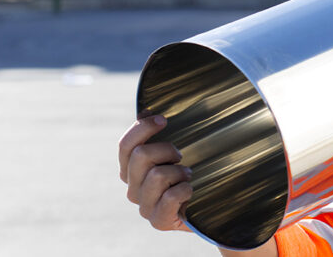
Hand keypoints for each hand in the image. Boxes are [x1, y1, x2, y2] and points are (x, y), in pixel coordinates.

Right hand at [118, 115, 192, 231]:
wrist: (207, 206)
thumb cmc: (189, 174)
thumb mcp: (172, 151)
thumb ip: (156, 134)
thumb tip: (145, 110)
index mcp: (131, 170)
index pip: (125, 146)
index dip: (142, 128)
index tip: (164, 120)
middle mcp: (132, 189)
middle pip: (140, 155)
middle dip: (166, 150)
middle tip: (180, 158)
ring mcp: (144, 207)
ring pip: (157, 175)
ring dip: (179, 172)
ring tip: (186, 177)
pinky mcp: (158, 221)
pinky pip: (169, 197)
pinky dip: (184, 189)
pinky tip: (190, 191)